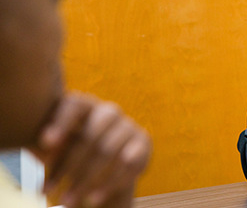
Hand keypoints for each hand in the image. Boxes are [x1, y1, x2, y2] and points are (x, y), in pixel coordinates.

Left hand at [28, 93, 151, 207]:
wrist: (101, 169)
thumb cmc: (68, 153)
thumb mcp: (54, 147)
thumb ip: (48, 142)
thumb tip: (44, 145)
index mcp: (85, 106)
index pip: (75, 106)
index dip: (61, 122)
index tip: (45, 143)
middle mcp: (109, 112)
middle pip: (91, 135)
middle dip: (69, 166)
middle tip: (47, 191)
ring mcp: (129, 126)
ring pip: (109, 152)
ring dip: (86, 180)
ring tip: (68, 201)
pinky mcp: (144, 142)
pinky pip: (130, 163)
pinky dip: (110, 184)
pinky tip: (93, 199)